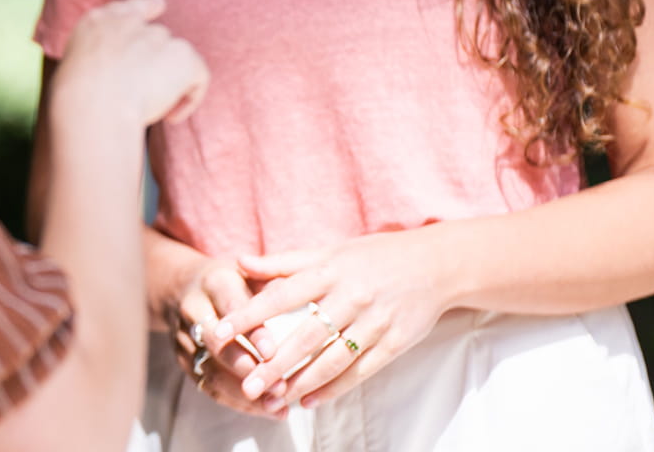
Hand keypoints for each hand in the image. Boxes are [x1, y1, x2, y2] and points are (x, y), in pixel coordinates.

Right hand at [53, 0, 208, 128]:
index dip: (147, 7)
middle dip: (158, 64)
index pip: (130, 6)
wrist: (93, 102)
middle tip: (144, 96)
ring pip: (177, 59)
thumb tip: (113, 79)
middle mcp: (130, 22)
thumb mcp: (75, 70)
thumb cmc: (76, 99)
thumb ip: (98, 62)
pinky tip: (171, 118)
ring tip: (154, 111)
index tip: (159, 6)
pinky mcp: (182, 54)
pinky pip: (198, 76)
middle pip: (158, 37)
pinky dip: (190, 99)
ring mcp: (157, 35)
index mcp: (98, 22)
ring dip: (170, 83)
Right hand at [164, 258, 282, 417]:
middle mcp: (193, 309)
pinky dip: (237, 402)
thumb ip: (275, 284)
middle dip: (247, 368)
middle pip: (215, 343)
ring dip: (243, 392)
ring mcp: (184, 337)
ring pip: (209, 370)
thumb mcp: (251, 272)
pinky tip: (266, 410)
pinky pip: (207, 386)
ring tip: (276, 405)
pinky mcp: (183, 359)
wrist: (182, 286)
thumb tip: (307, 300)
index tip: (274, 353)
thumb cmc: (233, 281)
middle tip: (279, 386)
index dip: (252, 332)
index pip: (232, 306)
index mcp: (214, 281)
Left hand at [214, 229, 451, 409]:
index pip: (280, 296)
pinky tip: (309, 401)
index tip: (219, 332)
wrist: (435, 264)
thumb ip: (282, 262)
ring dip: (301, 382)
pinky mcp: (395, 342)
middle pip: (304, 337)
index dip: (248, 315)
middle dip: (274, 364)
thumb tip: (238, 262)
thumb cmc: (373, 256)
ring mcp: (375, 321)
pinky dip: (333, 388)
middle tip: (245, 385)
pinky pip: (360, 371)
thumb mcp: (329, 252)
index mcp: (329, 271)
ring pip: (332, 359)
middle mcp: (350, 297)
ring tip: (273, 399)